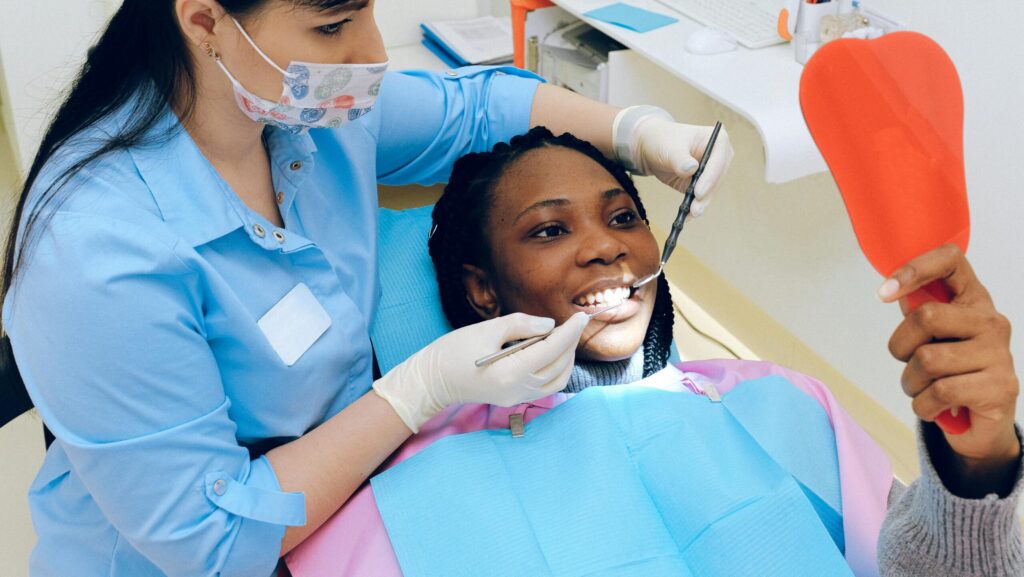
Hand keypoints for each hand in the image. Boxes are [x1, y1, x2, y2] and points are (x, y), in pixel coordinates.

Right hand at [373, 312, 588, 432]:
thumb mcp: (487, 329)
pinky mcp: (514, 400)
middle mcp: (518, 389)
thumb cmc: (454, 351)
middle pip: (559, 365)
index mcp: (511, 372)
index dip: (570, 331)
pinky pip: (547, 387)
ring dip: (566, 358)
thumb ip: (521, 325)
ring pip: (558, 380)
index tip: (582, 316)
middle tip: (571, 323)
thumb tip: (550, 325)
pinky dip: (556, 370)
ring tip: (562, 337)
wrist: (433, 380)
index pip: (552, 349)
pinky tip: (550, 354)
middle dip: (570, 343)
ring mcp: (517, 398)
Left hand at [612, 106, 733, 217]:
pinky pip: (701, 198)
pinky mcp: (703, 184)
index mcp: (717, 140)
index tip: (699, 192)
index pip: (718, 161)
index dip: (710, 178)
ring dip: (701, 204)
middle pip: (717, 179)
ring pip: (710, 191)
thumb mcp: (670, 148)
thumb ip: (680, 159)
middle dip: (706, 195)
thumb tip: (691, 169)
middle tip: (695, 209)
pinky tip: (686, 216)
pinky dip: (693, 207)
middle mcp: (719, 156)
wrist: (650, 147)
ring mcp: (712, 171)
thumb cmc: (662, 140)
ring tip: (691, 214)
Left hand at [881, 245, 1019, 493]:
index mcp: (973, 300)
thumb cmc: (951, 373)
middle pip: (925, 316)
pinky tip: (934, 407)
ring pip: (927, 359)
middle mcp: (991, 321)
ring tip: (924, 389)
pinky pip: (940, 391)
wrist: (982, 424)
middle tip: (908, 363)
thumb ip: (918, 311)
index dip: (913, 269)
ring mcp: (999, 354)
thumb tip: (893, 290)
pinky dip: (923, 406)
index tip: (884, 293)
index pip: (950, 260)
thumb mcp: (933, 337)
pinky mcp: (1000, 387)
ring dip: (911, 383)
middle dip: (900, 347)